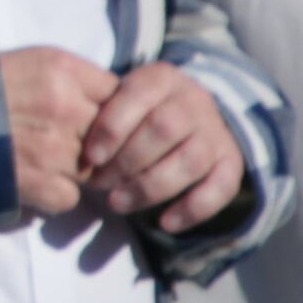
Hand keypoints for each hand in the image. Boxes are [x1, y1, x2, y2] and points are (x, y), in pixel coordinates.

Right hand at [1, 47, 111, 218]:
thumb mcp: (34, 64)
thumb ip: (77, 81)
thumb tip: (117, 106)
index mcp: (64, 71)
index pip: (121, 95)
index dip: (116, 113)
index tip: (102, 121)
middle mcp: (65, 107)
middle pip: (112, 137)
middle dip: (98, 146)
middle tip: (72, 146)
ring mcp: (54, 148)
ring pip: (93, 171)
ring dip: (76, 173)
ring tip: (45, 162)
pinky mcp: (39, 182)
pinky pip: (70, 197)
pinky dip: (56, 195)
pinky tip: (35, 181)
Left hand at [78, 60, 248, 234]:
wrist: (191, 115)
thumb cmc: (138, 113)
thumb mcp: (119, 100)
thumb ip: (101, 116)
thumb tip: (71, 151)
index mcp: (161, 78)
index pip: (138, 95)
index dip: (112, 127)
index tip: (90, 157)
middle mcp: (194, 100)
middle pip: (165, 128)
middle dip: (127, 161)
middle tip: (99, 184)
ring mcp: (216, 132)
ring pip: (190, 160)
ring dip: (150, 187)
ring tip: (118, 203)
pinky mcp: (231, 162)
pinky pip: (220, 188)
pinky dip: (193, 209)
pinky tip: (165, 223)